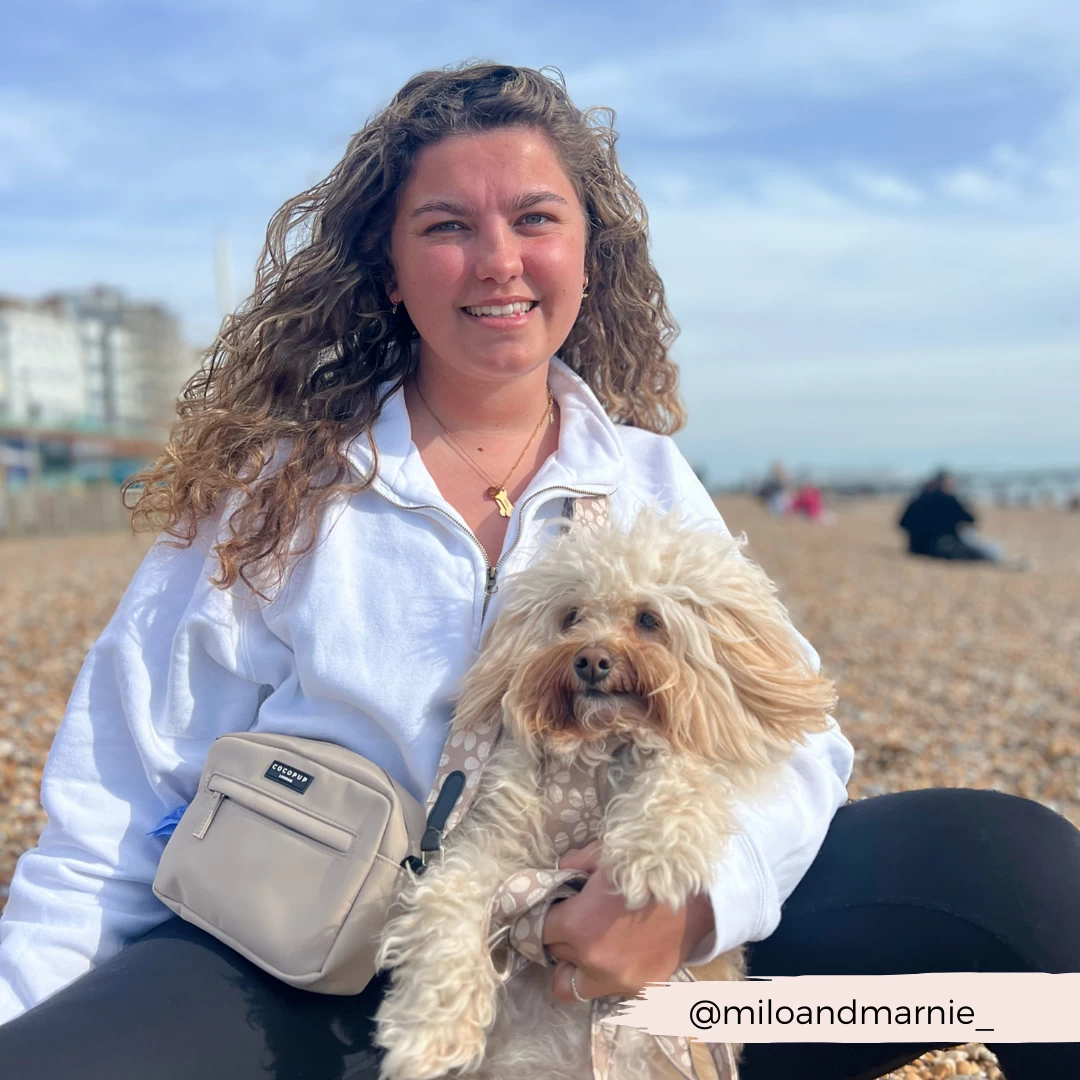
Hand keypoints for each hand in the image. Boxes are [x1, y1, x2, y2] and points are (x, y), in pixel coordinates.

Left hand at [542, 840, 714, 1003]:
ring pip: (572, 986)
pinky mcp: (639, 989)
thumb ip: (572, 865)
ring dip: (574, 967)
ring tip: (587, 946)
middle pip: (555, 956)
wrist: (699, 895)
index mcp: (578, 925)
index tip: (552, 910)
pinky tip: (617, 952)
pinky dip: (604, 974)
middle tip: (572, 922)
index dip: (544, 917)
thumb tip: (556, 874)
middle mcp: (593, 960)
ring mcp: (617, 979)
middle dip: (559, 938)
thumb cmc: (649, 871)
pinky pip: (606, 990)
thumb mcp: (604, 855)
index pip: (540, 931)